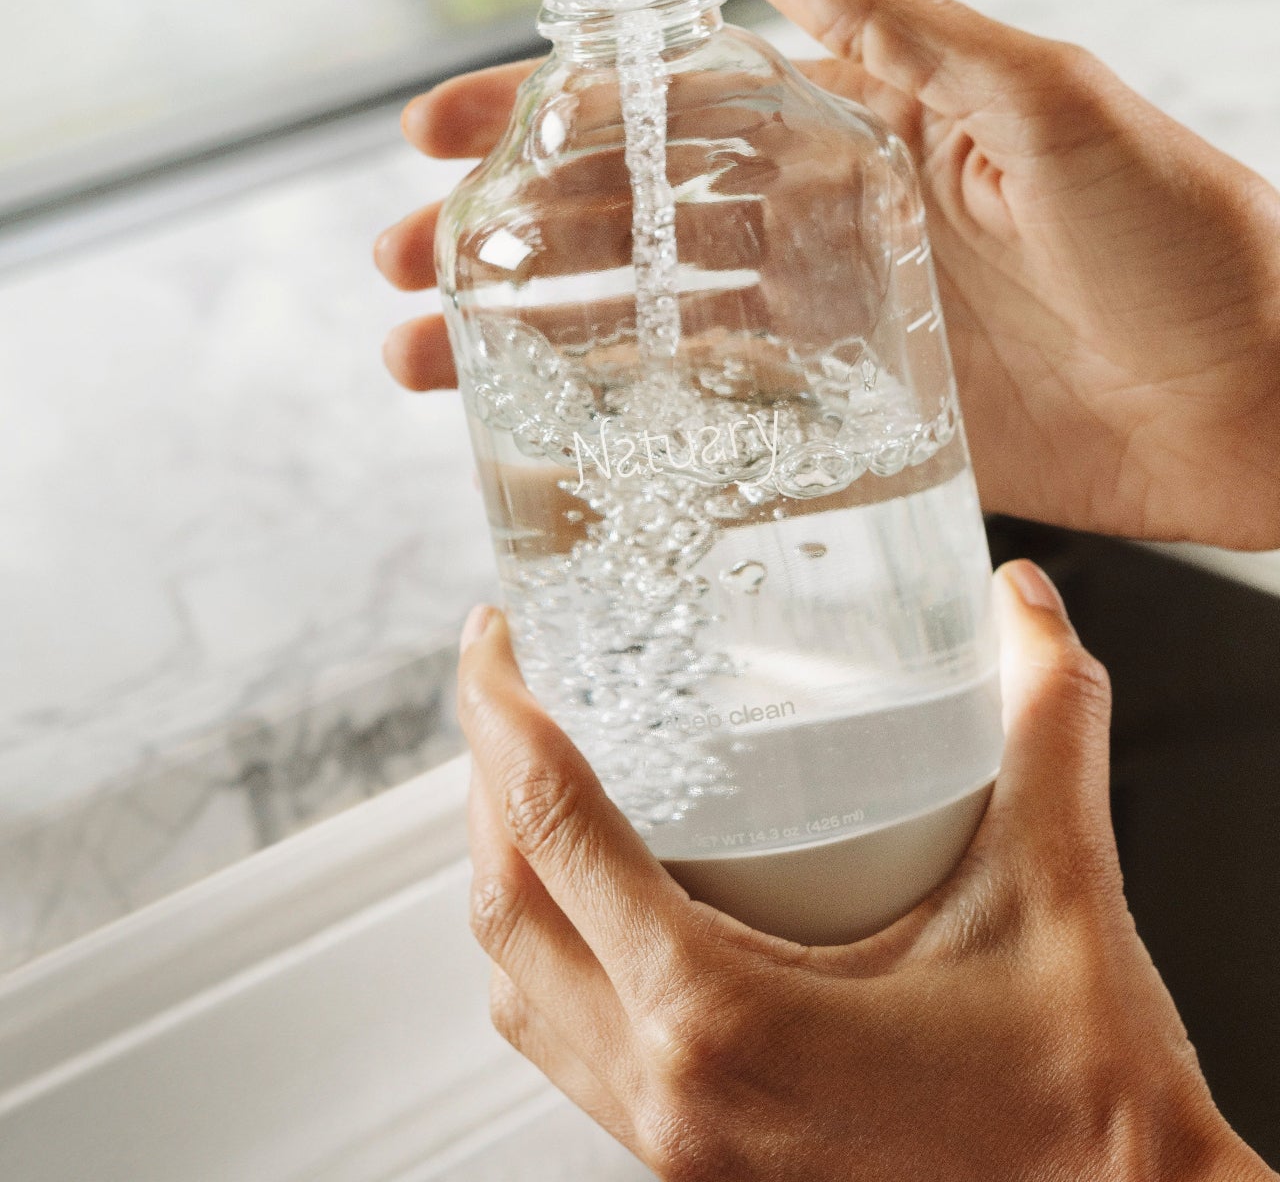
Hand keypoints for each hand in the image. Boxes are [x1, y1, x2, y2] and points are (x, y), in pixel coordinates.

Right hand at [375, 0, 1279, 548]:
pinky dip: (630, 426)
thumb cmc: (1184, 231)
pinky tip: (549, 437)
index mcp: (855, 128)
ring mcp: (831, 330)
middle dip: (505, 238)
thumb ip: (893, 25)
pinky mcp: (856, 424)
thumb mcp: (1041, 98)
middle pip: (629, 223)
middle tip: (402, 265)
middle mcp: (826, 224)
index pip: (671, 108)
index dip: (549, 116)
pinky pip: (718, 421)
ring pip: (648, 325)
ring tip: (429, 364)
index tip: (444, 132)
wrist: (1263, 394)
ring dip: (533, 337)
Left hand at [457, 569, 1273, 1181]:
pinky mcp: (695, 1162)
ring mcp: (672, 1140)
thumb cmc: (1082, 1111)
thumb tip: (1023, 604)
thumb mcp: (1061, 892)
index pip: (554, 830)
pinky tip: (601, 901)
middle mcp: (670, 1090)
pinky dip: (550, 952)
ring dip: (507, 869)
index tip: (494, 634)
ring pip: (519, 988)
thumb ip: (1046, 726)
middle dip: (483, 778)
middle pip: (506, 906)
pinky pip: (566, 1045)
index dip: (504, 714)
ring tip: (531, 776)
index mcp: (722, 1018)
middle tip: (509, 681)